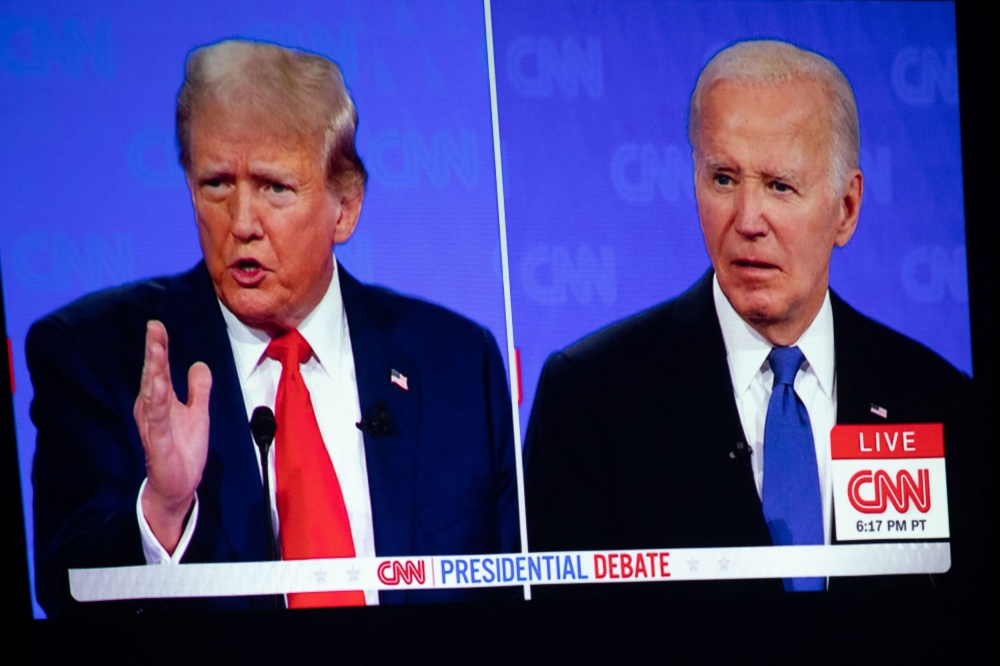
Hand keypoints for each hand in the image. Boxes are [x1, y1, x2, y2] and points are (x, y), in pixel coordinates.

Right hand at [134, 320, 211, 553]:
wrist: (178, 486)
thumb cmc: (183, 449)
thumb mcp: (198, 413)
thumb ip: (199, 389)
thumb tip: (199, 363)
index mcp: (160, 402)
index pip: (160, 370)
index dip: (159, 347)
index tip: (157, 325)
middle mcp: (152, 411)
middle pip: (153, 376)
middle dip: (154, 352)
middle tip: (154, 328)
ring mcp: (154, 427)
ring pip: (153, 394)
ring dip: (154, 372)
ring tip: (156, 350)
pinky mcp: (159, 445)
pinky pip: (158, 422)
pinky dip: (157, 405)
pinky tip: (158, 388)